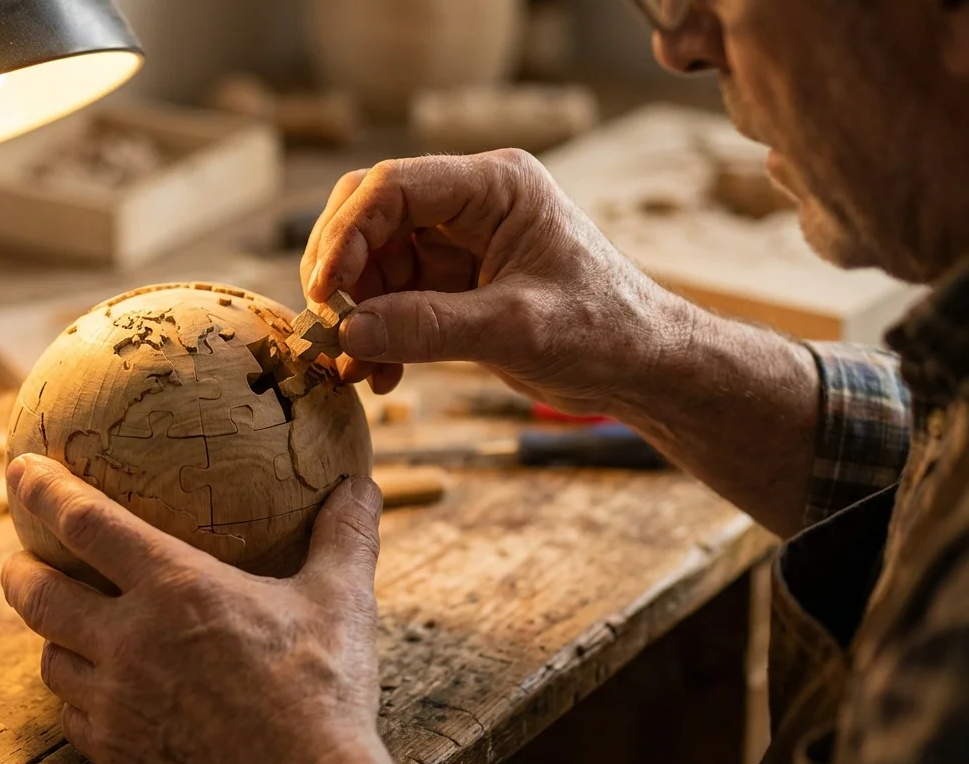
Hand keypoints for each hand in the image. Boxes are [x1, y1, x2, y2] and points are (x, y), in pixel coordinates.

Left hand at [0, 454, 393, 763]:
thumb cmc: (324, 691)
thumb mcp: (341, 602)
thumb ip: (344, 537)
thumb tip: (360, 486)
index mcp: (176, 589)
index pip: (88, 524)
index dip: (46, 490)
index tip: (23, 468)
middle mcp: (131, 643)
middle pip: (40, 597)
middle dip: (18, 571)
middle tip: (18, 559)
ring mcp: (119, 705)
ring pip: (52, 663)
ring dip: (50, 638)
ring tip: (61, 627)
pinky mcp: (120, 754)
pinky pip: (75, 720)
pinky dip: (77, 699)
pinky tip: (99, 695)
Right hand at [300, 150, 692, 415]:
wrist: (643, 369)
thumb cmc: (604, 332)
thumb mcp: (517, 329)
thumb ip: (429, 328)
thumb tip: (349, 331)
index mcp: (496, 186)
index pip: (394, 186)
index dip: (347, 233)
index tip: (325, 291)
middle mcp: (472, 204)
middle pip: (372, 215)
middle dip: (341, 270)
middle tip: (325, 322)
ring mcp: (460, 243)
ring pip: (375, 261)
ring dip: (357, 312)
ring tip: (357, 366)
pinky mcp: (454, 283)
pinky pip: (393, 297)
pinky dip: (378, 332)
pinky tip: (380, 373)